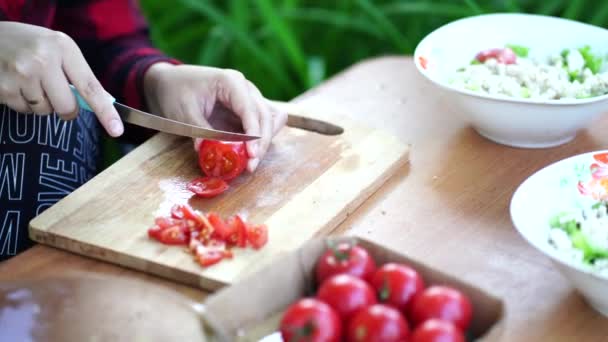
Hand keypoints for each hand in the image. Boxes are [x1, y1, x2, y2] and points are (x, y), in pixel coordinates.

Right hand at [0, 22, 122, 136]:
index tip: (117, 130)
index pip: (90, 86)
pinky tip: (14, 82)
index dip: (105, 111)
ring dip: (39, 103)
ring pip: (43, 111)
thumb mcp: (57, 48)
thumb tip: (104, 102)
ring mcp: (21, 73)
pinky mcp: (3, 87)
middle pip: (67, 107)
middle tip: (54, 93)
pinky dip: (21, 102)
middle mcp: (43, 59)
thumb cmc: (30, 44)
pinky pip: (22, 110)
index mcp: (63, 47)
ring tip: (27, 80)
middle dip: (65, 109)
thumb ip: (77, 73)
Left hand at [143, 63, 286, 171]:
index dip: (255, 134)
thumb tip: (207, 151)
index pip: (251, 110)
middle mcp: (246, 89)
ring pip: (272, 120)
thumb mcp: (184, 111)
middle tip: (250, 166)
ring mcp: (249, 99)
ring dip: (265, 140)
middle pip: (267, 116)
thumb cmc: (176, 91)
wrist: (171, 83)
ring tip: (251, 160)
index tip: (251, 155)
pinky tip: (250, 152)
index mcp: (231, 83)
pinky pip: (263, 124)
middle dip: (262, 142)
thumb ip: (199, 130)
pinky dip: (261, 138)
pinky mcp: (246, 111)